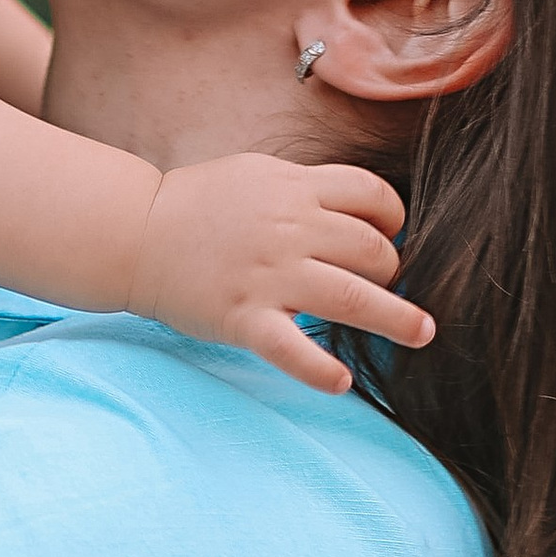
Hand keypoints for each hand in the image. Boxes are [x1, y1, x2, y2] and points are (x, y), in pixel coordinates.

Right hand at [126, 150, 430, 392]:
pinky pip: (292, 350)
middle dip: (391, 271)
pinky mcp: (244, 318)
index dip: (394, 218)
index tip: (390, 237)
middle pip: (373, 251)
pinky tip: (342, 382)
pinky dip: (321, 370)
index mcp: (295, 189)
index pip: (374, 196)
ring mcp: (268, 276)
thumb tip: (360, 211)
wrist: (134, 232)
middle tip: (384, 287)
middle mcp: (290, 230)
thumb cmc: (198, 204)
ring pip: (352, 298)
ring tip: (421, 334)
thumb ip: (308, 189)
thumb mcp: (258, 174)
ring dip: (396, 319)